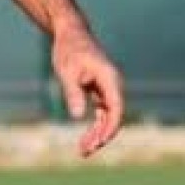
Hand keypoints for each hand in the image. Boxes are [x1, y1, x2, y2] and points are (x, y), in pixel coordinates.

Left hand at [52, 34, 125, 157]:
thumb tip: (78, 117)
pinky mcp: (100, 93)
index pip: (117, 108)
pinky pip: (102, 114)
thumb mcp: (67, 71)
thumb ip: (73, 93)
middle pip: (114, 117)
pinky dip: (95, 127)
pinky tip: (85, 140)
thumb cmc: (69, 49)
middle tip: (85, 151)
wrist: (70, 33)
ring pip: (108, 118)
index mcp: (110, 78)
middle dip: (102, 136)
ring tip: (82, 151)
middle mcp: (113, 85)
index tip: (98, 142)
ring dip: (97, 135)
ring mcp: (108, 90)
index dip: (110, 128)